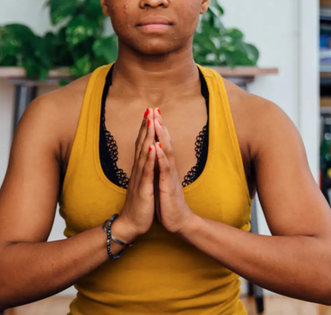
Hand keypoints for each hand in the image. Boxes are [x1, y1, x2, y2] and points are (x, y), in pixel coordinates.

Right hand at [115, 108, 157, 241]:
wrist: (131, 225)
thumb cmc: (139, 205)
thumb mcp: (143, 184)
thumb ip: (145, 170)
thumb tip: (148, 158)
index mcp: (140, 169)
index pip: (142, 144)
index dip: (146, 128)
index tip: (150, 112)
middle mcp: (138, 170)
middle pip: (141, 144)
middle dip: (146, 126)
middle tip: (149, 108)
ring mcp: (140, 179)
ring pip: (143, 154)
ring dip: (147, 136)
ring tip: (150, 121)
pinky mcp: (143, 189)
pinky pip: (146, 171)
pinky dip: (149, 158)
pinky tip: (151, 146)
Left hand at [153, 109, 196, 233]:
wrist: (178, 222)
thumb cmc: (168, 202)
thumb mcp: (161, 182)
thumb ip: (160, 169)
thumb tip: (156, 156)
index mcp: (165, 167)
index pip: (162, 143)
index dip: (157, 128)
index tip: (152, 112)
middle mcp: (169, 168)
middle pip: (165, 142)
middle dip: (160, 125)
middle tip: (155, 108)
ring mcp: (170, 176)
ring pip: (166, 152)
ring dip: (161, 136)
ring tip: (157, 121)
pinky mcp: (168, 186)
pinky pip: (165, 170)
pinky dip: (161, 157)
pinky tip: (157, 147)